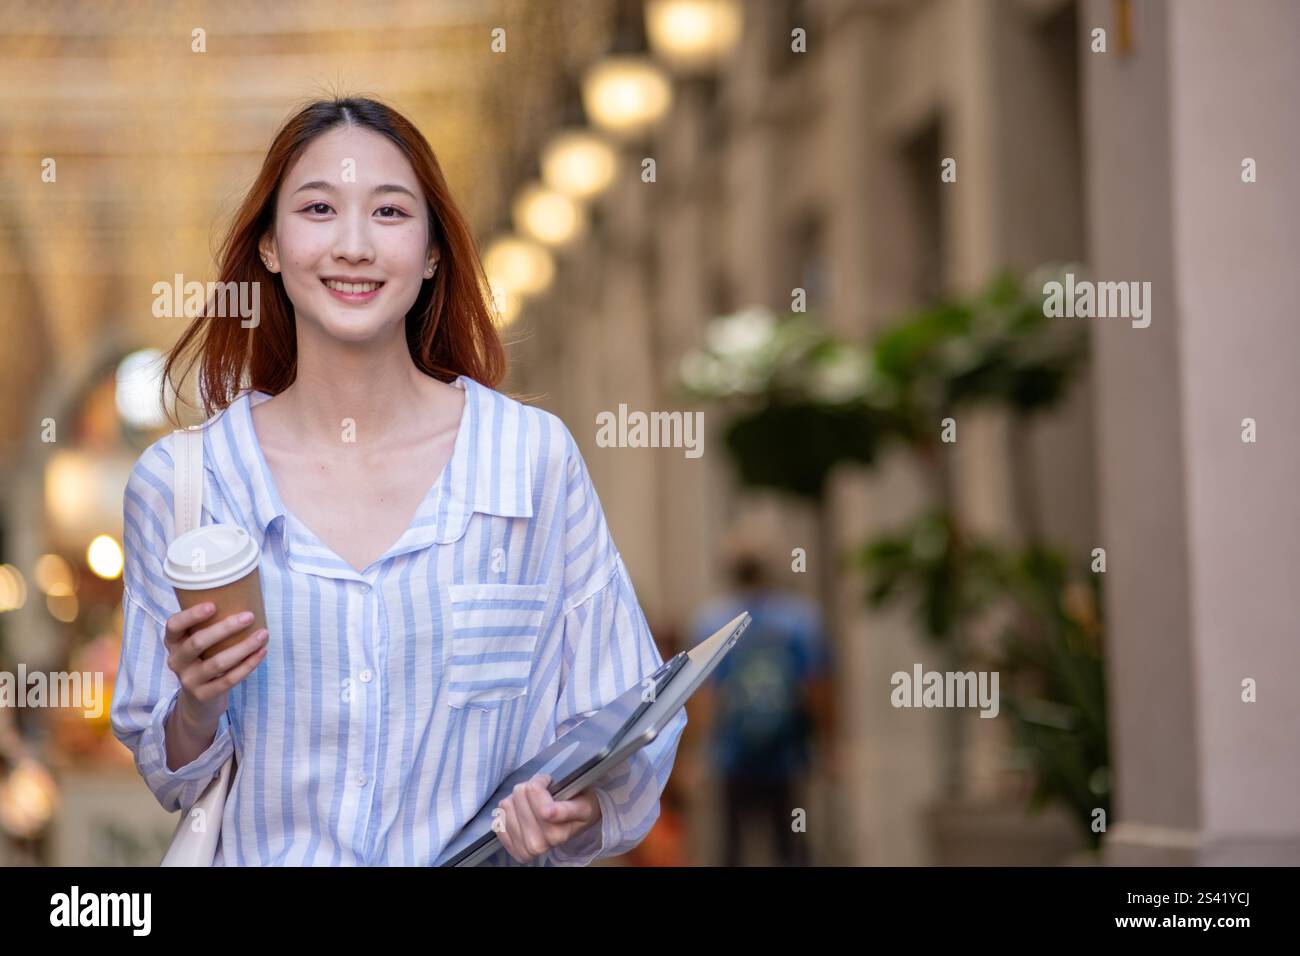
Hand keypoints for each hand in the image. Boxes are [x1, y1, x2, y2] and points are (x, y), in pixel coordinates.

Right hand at [164, 602, 268, 724]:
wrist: (200, 699)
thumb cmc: (205, 658)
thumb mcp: (200, 641)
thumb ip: (211, 623)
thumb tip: (247, 593)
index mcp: (173, 642)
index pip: (174, 626)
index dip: (191, 615)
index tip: (213, 605)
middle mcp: (176, 661)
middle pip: (197, 642)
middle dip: (225, 628)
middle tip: (249, 616)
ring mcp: (188, 680)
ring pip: (217, 663)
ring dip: (243, 647)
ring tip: (263, 634)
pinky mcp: (203, 695)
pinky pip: (229, 680)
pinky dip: (248, 665)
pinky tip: (262, 652)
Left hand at [495, 773, 601, 863]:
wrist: (573, 827)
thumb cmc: (579, 809)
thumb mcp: (582, 806)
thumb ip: (566, 809)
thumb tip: (547, 813)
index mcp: (557, 834)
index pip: (534, 795)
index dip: (541, 782)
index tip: (550, 782)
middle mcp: (538, 845)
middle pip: (520, 794)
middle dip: (531, 788)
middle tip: (544, 794)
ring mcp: (523, 848)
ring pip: (506, 804)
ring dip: (518, 799)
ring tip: (533, 803)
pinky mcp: (511, 847)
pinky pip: (497, 818)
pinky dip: (509, 811)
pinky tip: (522, 813)